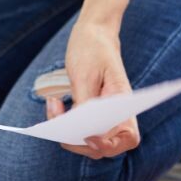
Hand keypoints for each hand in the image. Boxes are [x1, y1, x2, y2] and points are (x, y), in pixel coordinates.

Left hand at [49, 21, 139, 158]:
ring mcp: (103, 116)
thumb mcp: (85, 74)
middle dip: (78, 141)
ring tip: (53, 106)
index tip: (87, 137)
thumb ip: (84, 102)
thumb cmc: (92, 51)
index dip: (109, 145)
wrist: (92, 34)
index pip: (127, 139)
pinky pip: (76, 128)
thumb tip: (78, 127)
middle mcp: (117, 115)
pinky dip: (63, 122)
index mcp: (125, 105)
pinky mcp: (88, 113)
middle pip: (103, 146)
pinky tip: (53, 104)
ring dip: (66, 131)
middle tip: (58, 123)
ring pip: (86, 140)